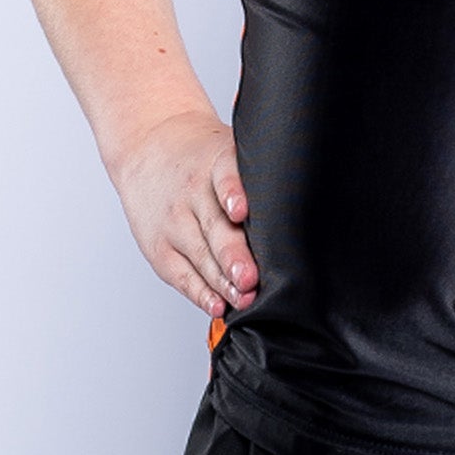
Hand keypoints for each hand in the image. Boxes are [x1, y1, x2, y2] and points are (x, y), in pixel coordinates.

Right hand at [109, 111, 257, 320]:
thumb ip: (258, 176)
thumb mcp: (229, 150)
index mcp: (216, 162)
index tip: (241, 211)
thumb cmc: (203, 159)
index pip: (225, 175)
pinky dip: (201, 292)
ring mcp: (174, 222)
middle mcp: (193, 193)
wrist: (151, 151)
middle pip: (214, 226)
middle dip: (233, 255)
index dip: (233, 193)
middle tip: (250, 277)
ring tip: (243, 296)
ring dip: (222, 280)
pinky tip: (217, 304)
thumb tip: (303, 205)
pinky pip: (182, 275)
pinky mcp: (160, 248)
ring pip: (200, 255)